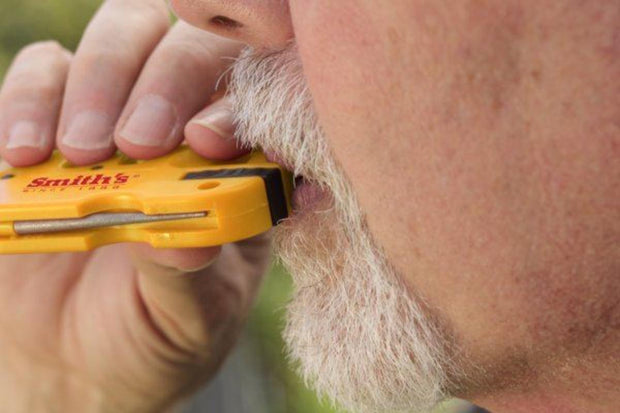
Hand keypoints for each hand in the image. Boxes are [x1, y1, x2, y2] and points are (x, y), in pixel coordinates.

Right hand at [0, 1, 268, 410]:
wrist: (78, 359)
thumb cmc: (156, 333)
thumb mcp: (189, 316)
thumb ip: (189, 273)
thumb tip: (187, 238)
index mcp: (242, 172)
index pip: (257, 100)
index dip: (237, 105)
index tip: (206, 143)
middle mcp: (188, 127)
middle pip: (190, 45)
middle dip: (162, 82)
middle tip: (133, 144)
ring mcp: (120, 115)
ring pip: (121, 36)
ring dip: (97, 82)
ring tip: (78, 153)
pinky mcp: (52, 120)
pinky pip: (43, 69)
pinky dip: (28, 97)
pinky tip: (23, 153)